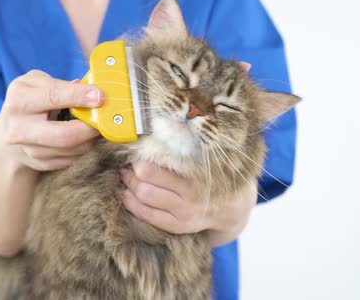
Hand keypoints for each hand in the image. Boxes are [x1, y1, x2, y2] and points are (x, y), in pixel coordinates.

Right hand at [0, 70, 103, 171]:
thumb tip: (91, 90)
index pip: (54, 97)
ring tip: (93, 127)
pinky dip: (81, 148)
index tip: (100, 96)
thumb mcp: (36, 83)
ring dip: (88, 139)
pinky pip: (70, 159)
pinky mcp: (39, 164)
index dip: (80, 96)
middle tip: (103, 119)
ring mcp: (28, 150)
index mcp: (19, 100)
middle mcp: (19, 128)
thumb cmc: (28, 101)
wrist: (7, 134)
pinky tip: (82, 139)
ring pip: (71, 149)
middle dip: (90, 128)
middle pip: (64, 135)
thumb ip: (61, 85)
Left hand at [119, 161, 257, 246]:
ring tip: (127, 177)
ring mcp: (184, 212)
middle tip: (129, 164)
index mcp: (197, 173)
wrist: (231, 208)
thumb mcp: (204, 160)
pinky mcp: (178, 226)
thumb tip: (154, 134)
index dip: (140, 156)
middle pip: (146, 178)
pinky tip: (128, 194)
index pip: (157, 164)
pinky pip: (147, 214)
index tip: (135, 151)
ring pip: (144, 195)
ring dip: (130, 184)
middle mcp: (191, 194)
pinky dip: (131, 203)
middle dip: (132, 169)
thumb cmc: (212, 176)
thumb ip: (183, 150)